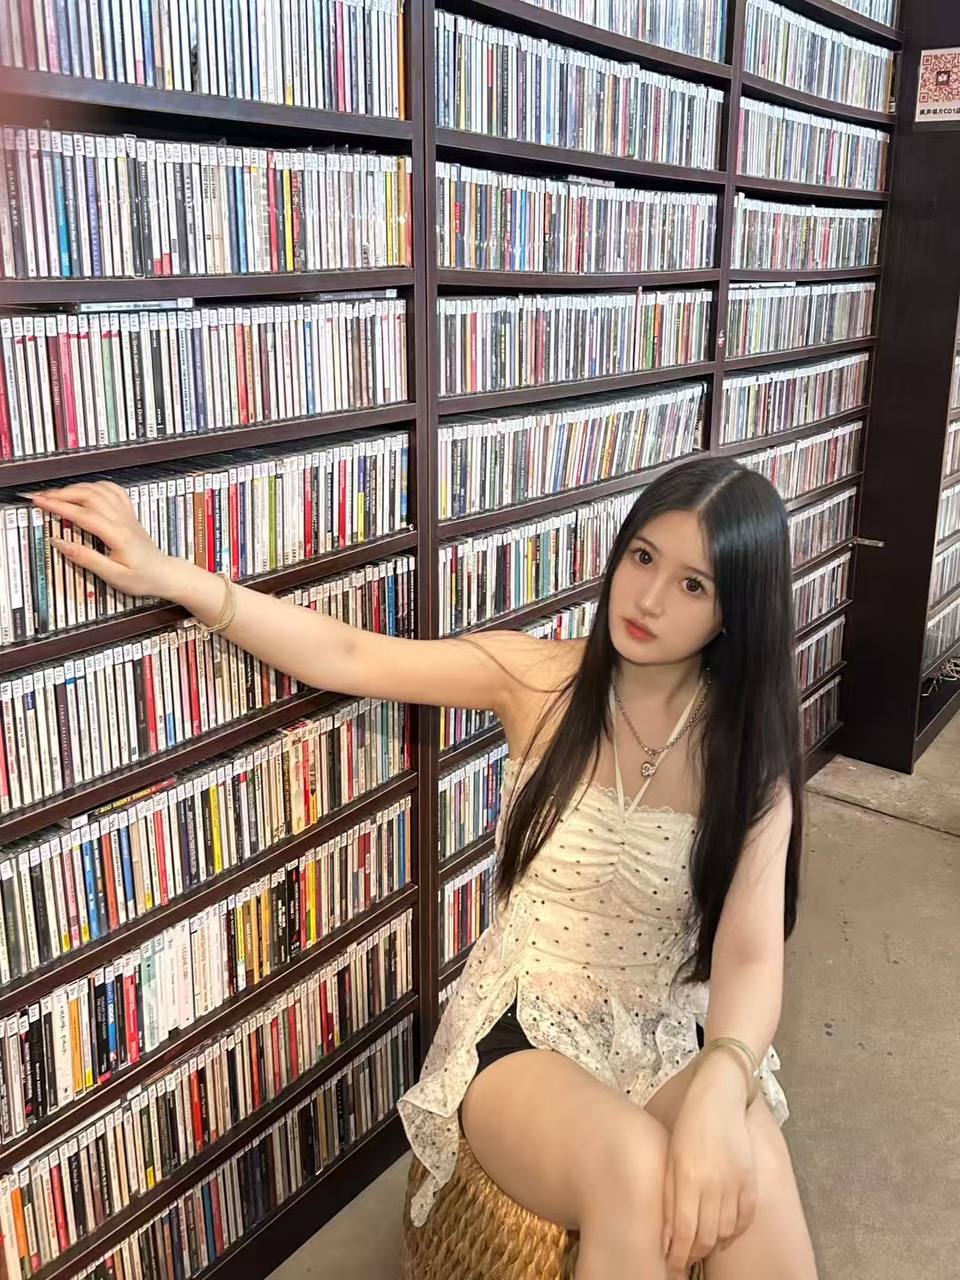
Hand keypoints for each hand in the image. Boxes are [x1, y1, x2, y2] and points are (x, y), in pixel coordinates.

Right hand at [29, 481, 179, 601]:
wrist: (165, 574)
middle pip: (89, 496)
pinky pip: (113, 490)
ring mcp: (127, 514)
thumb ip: (86, 558)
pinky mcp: (129, 514)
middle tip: (40, 497)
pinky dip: (95, 485)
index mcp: (117, 534)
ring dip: (75, 488)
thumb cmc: (142, 578)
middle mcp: (122, 520)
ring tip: (56, 494)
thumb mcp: (113, 575)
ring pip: (99, 489)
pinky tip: (85, 489)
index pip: (82, 514)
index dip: (58, 506)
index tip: (39, 502)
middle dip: (61, 493)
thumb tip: (60, 543)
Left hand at [662, 1059, 757, 1272]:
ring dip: (714, 1244)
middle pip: (707, 1237)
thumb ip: (669, 1196)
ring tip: (702, 1245)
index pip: (683, 1231)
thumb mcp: (670, 1156)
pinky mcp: (751, 1180)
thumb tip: (665, 1234)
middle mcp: (713, 1184)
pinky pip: (745, 1217)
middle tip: (684, 1258)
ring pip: (727, 1231)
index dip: (677, 1254)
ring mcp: (735, 1183)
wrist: (719, 1098)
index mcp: (688, 1177)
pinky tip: (724, 1232)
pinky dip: (735, 1231)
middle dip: (693, 1253)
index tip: (671, 1263)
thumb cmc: (688, 1125)